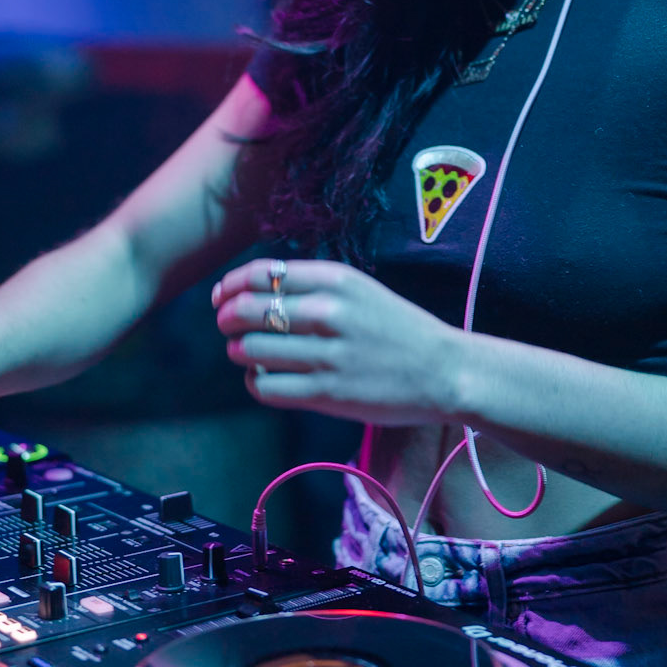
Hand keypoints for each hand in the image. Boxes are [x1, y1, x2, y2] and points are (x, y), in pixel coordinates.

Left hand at [212, 259, 464, 424]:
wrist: (445, 370)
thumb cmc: (396, 329)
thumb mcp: (358, 290)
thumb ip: (310, 286)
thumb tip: (248, 291)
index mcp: (336, 279)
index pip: (261, 273)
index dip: (231, 285)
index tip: (222, 297)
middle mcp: (330, 312)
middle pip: (247, 309)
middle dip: (227, 318)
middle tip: (228, 327)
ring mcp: (328, 354)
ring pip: (250, 349)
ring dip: (239, 351)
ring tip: (249, 354)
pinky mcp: (328, 393)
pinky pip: (267, 387)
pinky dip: (255, 382)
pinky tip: (264, 378)